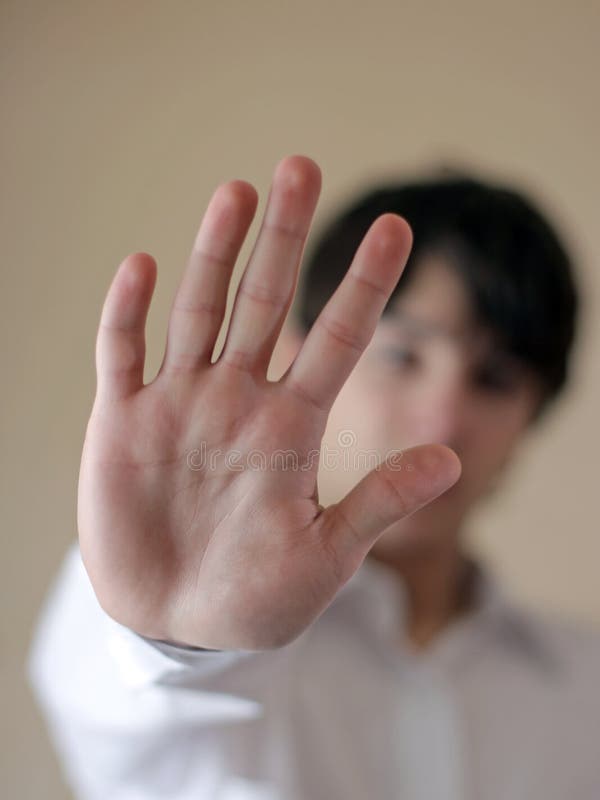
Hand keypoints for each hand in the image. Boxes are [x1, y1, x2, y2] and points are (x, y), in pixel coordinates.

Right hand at [77, 155, 460, 650]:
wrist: (176, 625)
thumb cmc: (256, 597)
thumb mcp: (326, 556)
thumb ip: (379, 503)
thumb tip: (454, 461)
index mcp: (291, 428)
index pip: (338, 341)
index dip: (365, 286)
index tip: (396, 228)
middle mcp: (239, 401)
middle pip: (266, 303)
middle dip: (284, 239)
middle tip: (301, 167)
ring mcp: (180, 406)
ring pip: (199, 312)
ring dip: (214, 255)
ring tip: (237, 192)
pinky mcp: (124, 423)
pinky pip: (124, 355)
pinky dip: (128, 313)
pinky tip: (142, 265)